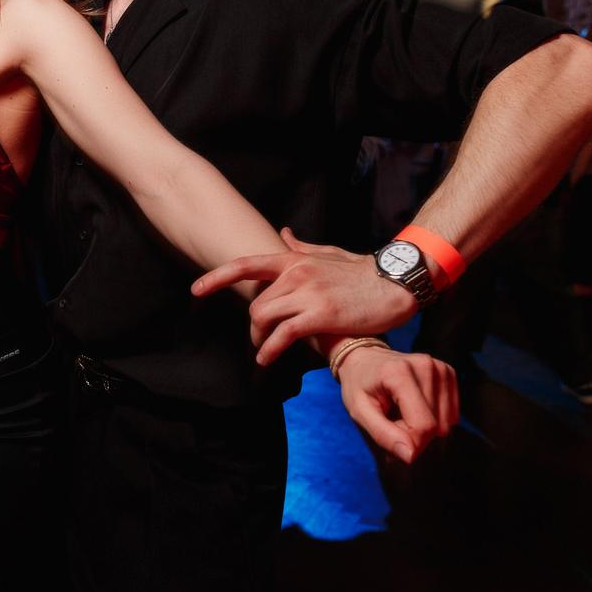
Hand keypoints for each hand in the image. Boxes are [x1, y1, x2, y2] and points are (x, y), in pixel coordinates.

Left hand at [192, 226, 418, 365]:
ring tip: (264, 350)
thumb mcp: (328, 253)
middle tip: (259, 339)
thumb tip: (284, 232)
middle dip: (253, 326)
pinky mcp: (321, 314)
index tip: (196, 290)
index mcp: (294, 259)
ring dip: (259, 339)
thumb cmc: (361, 271)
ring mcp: (308, 293)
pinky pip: (283, 335)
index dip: (217, 277)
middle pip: (255, 303)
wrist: (395, 282)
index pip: (246, 265)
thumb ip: (302, 247)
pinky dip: (270, 349)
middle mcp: (296, 273)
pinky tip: (266, 359)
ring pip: (264, 318)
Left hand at [333, 344, 458, 462]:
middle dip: (415, 433)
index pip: (423, 425)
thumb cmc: (359, 387)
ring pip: (447, 422)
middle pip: (436, 425)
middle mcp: (425, 366)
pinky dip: (435, 417)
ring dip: (424, 425)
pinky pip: (452, 413)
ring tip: (403, 411)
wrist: (364, 359)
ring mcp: (440, 368)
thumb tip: (411, 456)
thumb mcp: (359, 412)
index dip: (409, 441)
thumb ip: (382, 434)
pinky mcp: (448, 372)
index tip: (391, 432)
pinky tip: (416, 405)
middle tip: (393, 419)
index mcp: (399, 373)